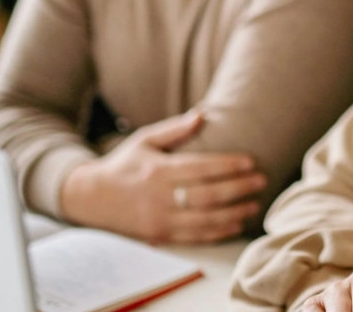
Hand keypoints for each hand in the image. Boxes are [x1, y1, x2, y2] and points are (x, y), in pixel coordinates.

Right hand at [59, 111, 266, 243]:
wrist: (91, 198)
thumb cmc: (123, 164)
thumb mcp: (144, 140)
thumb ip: (174, 130)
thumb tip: (202, 115)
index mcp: (158, 170)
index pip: (201, 168)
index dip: (229, 166)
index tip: (251, 162)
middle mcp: (160, 197)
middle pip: (208, 195)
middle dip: (239, 189)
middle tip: (261, 181)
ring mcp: (160, 219)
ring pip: (205, 220)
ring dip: (234, 213)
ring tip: (255, 205)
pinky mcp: (160, 236)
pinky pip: (196, 237)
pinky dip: (219, 232)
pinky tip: (236, 224)